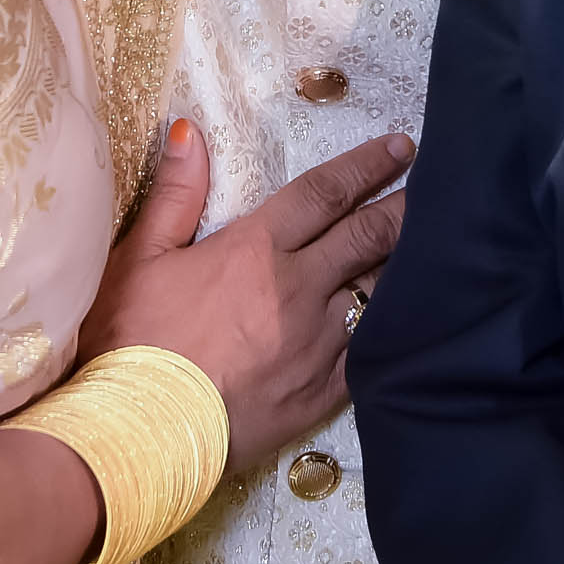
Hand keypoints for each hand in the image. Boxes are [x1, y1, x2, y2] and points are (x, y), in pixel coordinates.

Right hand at [77, 120, 412, 463]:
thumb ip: (176, 193)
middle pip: (367, 236)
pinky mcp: (323, 391)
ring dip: (404, 264)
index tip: (400, 148)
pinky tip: (410, 316)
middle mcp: (298, 288)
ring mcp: (317, 342)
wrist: (139, 432)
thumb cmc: (131, 341)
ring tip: (431, 246)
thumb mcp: (140, 258)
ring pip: (378, 290)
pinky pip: (370, 350)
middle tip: (432, 189)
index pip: (324, 194)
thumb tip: (190, 131)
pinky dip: (393, 327)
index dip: (366, 166)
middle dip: (403, 208)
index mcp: (256, 248)